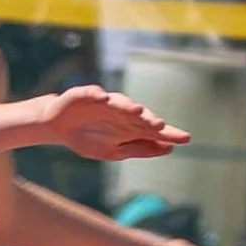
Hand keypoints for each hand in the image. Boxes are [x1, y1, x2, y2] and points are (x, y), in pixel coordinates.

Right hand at [44, 84, 187, 162]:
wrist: (59, 127)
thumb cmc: (90, 139)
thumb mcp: (114, 152)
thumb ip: (140, 149)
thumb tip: (169, 149)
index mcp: (129, 127)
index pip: (152, 130)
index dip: (169, 133)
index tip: (187, 139)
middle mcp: (120, 113)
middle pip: (138, 116)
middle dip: (149, 120)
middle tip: (160, 126)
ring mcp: (103, 103)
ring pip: (118, 103)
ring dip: (127, 106)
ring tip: (137, 111)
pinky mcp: (84, 95)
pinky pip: (90, 93)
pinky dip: (95, 94)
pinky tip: (101, 97)